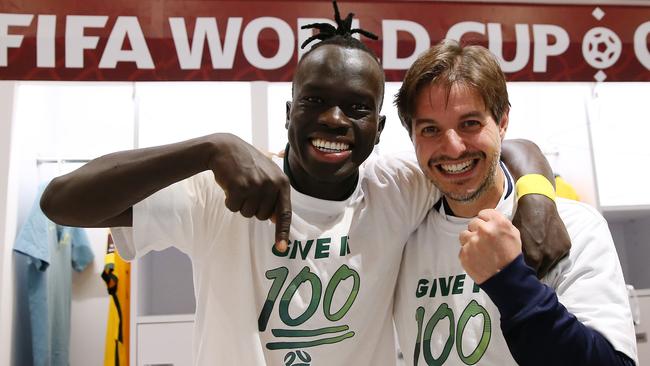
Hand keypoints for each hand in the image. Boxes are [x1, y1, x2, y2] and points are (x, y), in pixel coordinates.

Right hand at [209, 135, 290, 251]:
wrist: (225, 148)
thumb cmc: (247, 164)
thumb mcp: (267, 174)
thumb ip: (274, 195)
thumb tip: (275, 219)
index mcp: (282, 182)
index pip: (285, 213)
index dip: (282, 232)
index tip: (282, 248)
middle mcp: (271, 184)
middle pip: (262, 216)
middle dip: (252, 207)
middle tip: (247, 189)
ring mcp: (256, 185)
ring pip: (247, 214)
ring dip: (240, 204)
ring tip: (239, 185)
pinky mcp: (239, 187)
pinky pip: (233, 208)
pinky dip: (229, 201)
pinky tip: (230, 185)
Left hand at [459, 209, 521, 284]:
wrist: (506, 278)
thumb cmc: (511, 256)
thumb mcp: (513, 234)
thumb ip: (500, 222)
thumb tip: (489, 217)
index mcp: (498, 223)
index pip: (484, 213)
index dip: (486, 220)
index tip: (487, 226)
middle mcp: (484, 230)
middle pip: (473, 222)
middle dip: (478, 230)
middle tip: (484, 240)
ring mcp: (472, 242)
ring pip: (464, 234)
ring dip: (470, 240)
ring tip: (479, 249)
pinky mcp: (464, 253)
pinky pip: (462, 248)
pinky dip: (468, 252)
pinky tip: (477, 257)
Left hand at [512, 194, 570, 277]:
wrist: (538, 204)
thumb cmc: (522, 220)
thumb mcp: (515, 238)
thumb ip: (517, 253)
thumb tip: (513, 265)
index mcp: (533, 256)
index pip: (529, 274)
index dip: (524, 275)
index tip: (521, 275)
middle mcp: (547, 256)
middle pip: (540, 272)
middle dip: (534, 271)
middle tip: (529, 268)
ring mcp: (558, 251)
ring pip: (550, 264)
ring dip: (544, 262)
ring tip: (538, 256)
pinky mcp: (566, 246)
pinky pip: (559, 255)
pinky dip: (553, 253)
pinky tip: (547, 246)